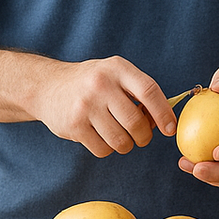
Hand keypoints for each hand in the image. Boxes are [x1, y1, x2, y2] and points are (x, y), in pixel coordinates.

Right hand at [28, 56, 177, 156]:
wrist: (48, 86)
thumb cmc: (93, 83)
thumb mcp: (116, 74)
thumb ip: (140, 92)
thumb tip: (164, 121)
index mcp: (117, 68)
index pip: (149, 91)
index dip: (164, 113)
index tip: (170, 129)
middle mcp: (101, 85)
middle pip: (136, 122)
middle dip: (144, 136)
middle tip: (141, 136)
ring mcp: (85, 106)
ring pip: (121, 141)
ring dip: (126, 145)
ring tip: (120, 136)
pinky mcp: (73, 126)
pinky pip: (103, 149)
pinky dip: (107, 149)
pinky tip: (101, 136)